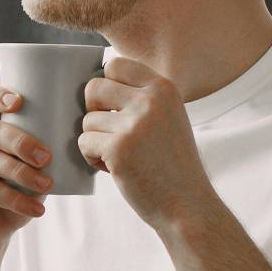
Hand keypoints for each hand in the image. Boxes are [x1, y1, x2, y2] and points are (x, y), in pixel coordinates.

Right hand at [0, 82, 54, 261]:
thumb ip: (41, 157)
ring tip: (47, 185)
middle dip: (22, 142)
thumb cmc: (10, 199)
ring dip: (23, 173)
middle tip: (47, 158)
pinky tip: (37, 209)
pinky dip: (16, 200)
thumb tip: (79, 145)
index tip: (19, 102)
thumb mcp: (28, 174)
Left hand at [78, 56, 214, 227]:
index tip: (112, 107)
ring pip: (87, 120)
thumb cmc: (173, 165)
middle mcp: (150, 101)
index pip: (115, 65)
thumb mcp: (168, 118)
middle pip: (93, 87)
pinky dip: (92, 158)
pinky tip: (114, 168)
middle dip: (93, 111)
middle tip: (109, 132)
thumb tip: (95, 84)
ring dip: (95, 140)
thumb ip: (141, 98)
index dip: (105, 86)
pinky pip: (84, 142)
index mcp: (163, 88)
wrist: (187, 205)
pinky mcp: (118, 148)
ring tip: (119, 157)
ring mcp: (134, 124)